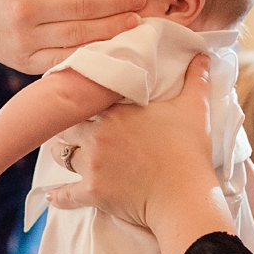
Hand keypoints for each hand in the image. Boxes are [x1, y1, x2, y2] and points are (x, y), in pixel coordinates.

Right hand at [0, 0, 145, 73]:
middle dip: (118, 3)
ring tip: (134, 21)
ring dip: (112, 29)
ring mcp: (24, 37)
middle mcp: (24, 7)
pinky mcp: (25, 61)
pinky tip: (110, 44)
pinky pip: (67, 57)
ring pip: (80, 34)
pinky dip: (91, 51)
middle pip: (84, 6)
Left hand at [44, 54, 217, 229]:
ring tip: (63, 153)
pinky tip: (53, 196)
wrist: (185, 194)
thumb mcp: (194, 110)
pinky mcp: (92, 192)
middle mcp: (97, 135)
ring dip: (62, 154)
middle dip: (69, 127)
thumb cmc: (189, 152)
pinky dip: (59, 197)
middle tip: (70, 128)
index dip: (83, 102)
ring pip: (62, 155)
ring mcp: (92, 164)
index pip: (86, 101)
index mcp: (116, 112)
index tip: (81, 103)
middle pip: (69, 127)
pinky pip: (67, 195)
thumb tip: (201, 56)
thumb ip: (195, 80)